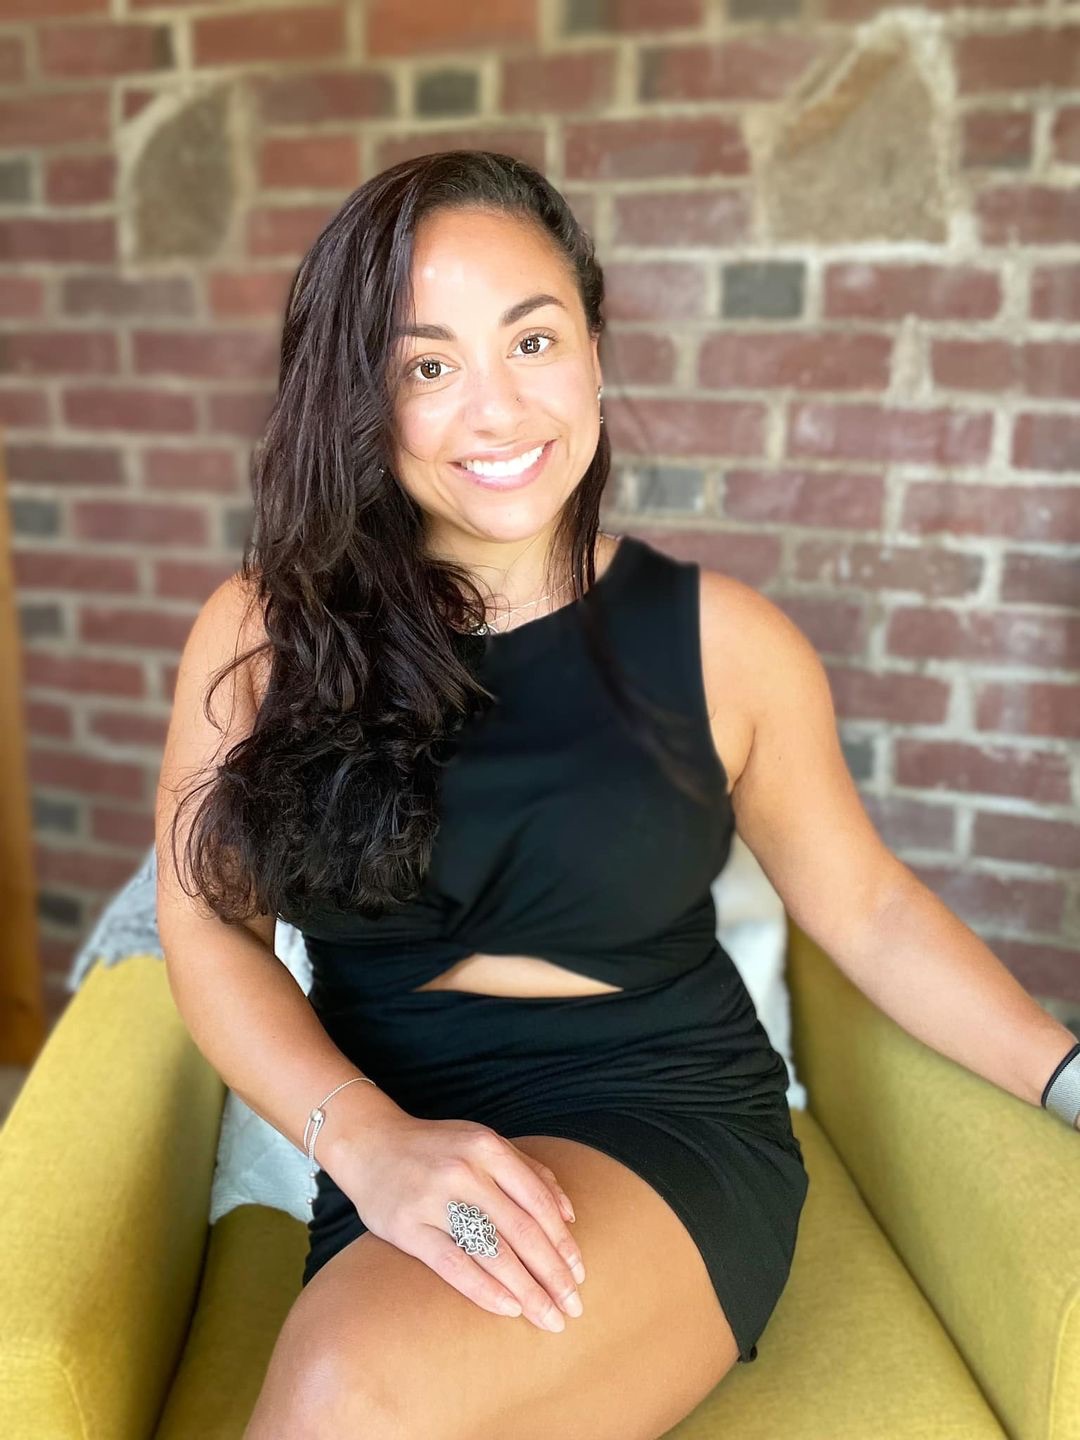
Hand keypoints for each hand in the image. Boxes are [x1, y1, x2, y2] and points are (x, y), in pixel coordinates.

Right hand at [334, 1113, 585, 1331]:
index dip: (562, 1241)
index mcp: (487, 1147)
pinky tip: (507, 1308)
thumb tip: (569, 1214)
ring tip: (547, 1317)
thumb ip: (528, 1171)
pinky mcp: (406, 1226)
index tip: (580, 1274)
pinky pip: (452, 1263)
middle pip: (520, 1230)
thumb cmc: (437, 1148)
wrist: (370, 1144)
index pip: (537, 1200)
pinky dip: (483, 1288)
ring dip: (525, 1290)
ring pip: (491, 1251)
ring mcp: (433, 1198)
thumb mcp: (483, 1143)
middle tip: (573, 1306)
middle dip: (552, 1273)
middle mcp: (463, 1169)